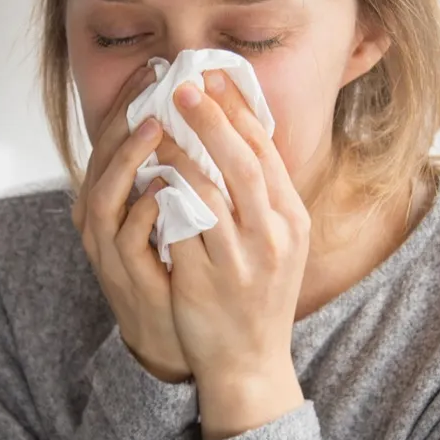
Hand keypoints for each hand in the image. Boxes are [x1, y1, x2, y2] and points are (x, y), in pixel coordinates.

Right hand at [70, 64, 190, 383]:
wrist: (181, 341)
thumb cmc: (181, 272)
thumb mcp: (178, 215)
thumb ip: (182, 173)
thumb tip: (206, 123)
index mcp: (116, 200)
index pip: (114, 140)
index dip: (129, 102)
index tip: (154, 68)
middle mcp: (103, 221)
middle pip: (100, 159)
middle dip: (123, 119)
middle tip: (151, 84)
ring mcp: (111, 251)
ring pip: (103, 196)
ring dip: (127, 160)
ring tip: (154, 127)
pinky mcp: (127, 278)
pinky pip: (126, 240)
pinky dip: (142, 212)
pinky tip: (164, 189)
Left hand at [156, 69, 309, 436]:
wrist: (250, 362)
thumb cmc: (256, 296)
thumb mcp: (276, 243)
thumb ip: (261, 198)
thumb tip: (236, 138)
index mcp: (291, 219)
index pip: (266, 151)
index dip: (239, 111)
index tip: (214, 77)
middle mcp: (273, 235)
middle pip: (243, 162)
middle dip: (211, 119)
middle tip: (181, 86)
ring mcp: (241, 259)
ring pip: (210, 191)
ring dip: (180, 152)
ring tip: (156, 126)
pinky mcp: (208, 279)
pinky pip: (183, 227)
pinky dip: (166, 196)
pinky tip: (149, 176)